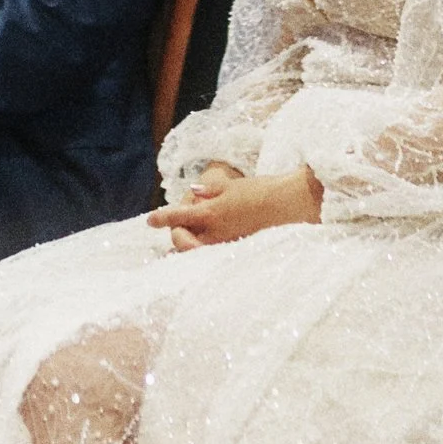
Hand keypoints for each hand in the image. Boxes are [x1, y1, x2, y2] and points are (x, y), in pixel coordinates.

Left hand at [146, 164, 321, 247]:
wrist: (292, 205)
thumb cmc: (264, 190)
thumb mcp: (234, 186)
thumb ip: (211, 190)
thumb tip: (193, 191)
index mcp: (212, 212)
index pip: (178, 216)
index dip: (162, 218)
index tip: (150, 220)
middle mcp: (216, 233)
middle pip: (182, 241)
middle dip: (176, 236)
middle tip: (176, 230)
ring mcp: (228, 245)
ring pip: (198, 253)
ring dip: (190, 248)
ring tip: (188, 244)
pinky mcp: (240, 252)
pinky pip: (216, 257)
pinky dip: (208, 254)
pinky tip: (210, 251)